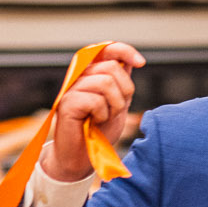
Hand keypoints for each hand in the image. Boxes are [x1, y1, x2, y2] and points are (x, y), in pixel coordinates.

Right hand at [42, 43, 144, 181]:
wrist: (82, 157)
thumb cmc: (99, 132)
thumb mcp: (118, 104)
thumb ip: (122, 83)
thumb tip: (132, 61)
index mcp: (92, 74)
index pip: (107, 50)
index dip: (124, 51)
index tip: (141, 63)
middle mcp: (79, 77)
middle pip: (112, 67)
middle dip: (124, 91)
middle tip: (115, 110)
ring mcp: (71, 88)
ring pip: (105, 82)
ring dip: (114, 105)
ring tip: (104, 117)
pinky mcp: (66, 103)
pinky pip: (95, 100)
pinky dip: (102, 114)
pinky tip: (93, 122)